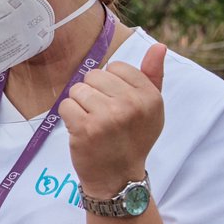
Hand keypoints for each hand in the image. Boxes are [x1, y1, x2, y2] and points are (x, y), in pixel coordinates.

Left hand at [58, 43, 166, 197]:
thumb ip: (153, 76)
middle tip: (103, 117)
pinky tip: (82, 131)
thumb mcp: (151, 108)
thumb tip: (158, 46)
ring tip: (93, 124)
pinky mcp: (85, 128)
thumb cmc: (133, 138)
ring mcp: (108, 117)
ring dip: (80, 105)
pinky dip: (69, 117)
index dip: (111, 85)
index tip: (117, 105)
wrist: (118, 177)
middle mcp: (131, 104)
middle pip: (93, 76)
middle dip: (93, 94)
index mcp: (149, 96)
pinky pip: (65, 105)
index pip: (116, 67)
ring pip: (77, 89)